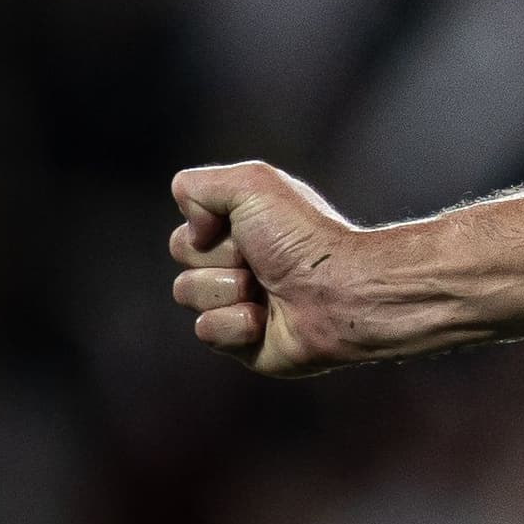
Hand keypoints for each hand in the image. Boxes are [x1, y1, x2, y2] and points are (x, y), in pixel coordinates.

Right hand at [168, 162, 359, 374]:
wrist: (339, 292)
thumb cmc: (302, 237)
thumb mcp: (252, 184)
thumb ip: (200, 186)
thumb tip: (191, 227)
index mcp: (245, 224)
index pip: (188, 226)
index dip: (205, 227)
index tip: (243, 226)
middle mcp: (242, 260)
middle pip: (184, 257)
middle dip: (218, 257)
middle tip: (258, 260)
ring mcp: (240, 300)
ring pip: (188, 294)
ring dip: (227, 290)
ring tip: (266, 291)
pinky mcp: (242, 340)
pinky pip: (206, 331)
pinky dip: (234, 324)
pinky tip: (266, 320)